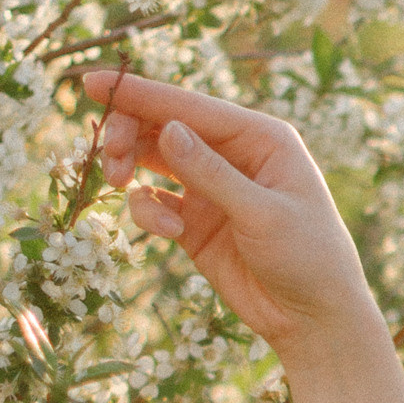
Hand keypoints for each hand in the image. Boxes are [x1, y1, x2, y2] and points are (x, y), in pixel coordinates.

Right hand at [83, 68, 377, 357]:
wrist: (314, 320)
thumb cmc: (308, 259)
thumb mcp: (262, 214)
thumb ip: (211, 174)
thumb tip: (167, 129)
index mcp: (260, 138)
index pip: (191, 106)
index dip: (139, 92)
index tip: (89, 82)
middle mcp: (234, 154)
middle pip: (164, 125)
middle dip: (128, 133)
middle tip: (108, 158)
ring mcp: (211, 187)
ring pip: (151, 158)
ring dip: (128, 167)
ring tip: (117, 184)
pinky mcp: (194, 222)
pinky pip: (154, 201)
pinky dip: (147, 211)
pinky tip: (167, 232)